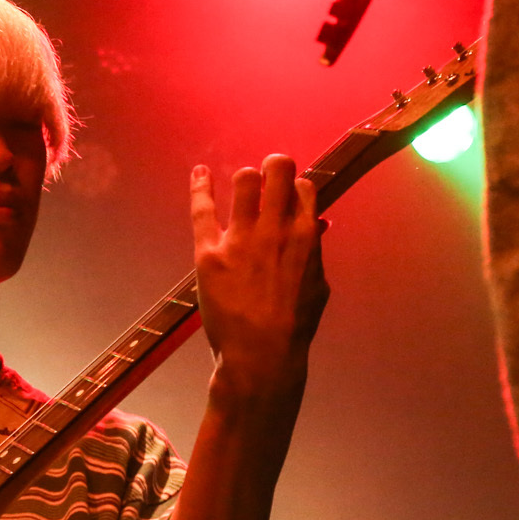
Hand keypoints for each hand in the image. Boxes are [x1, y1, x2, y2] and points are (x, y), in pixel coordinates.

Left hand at [189, 155, 329, 404]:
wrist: (261, 353)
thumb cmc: (295, 325)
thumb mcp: (318, 286)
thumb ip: (316, 253)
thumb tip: (319, 227)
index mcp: (307, 235)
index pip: (303, 188)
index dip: (296, 186)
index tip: (290, 194)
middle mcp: (276, 229)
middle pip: (276, 173)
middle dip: (275, 166)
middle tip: (271, 171)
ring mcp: (241, 238)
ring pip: (244, 183)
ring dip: (246, 178)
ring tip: (245, 182)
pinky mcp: (210, 253)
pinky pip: (202, 210)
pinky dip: (200, 187)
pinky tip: (199, 171)